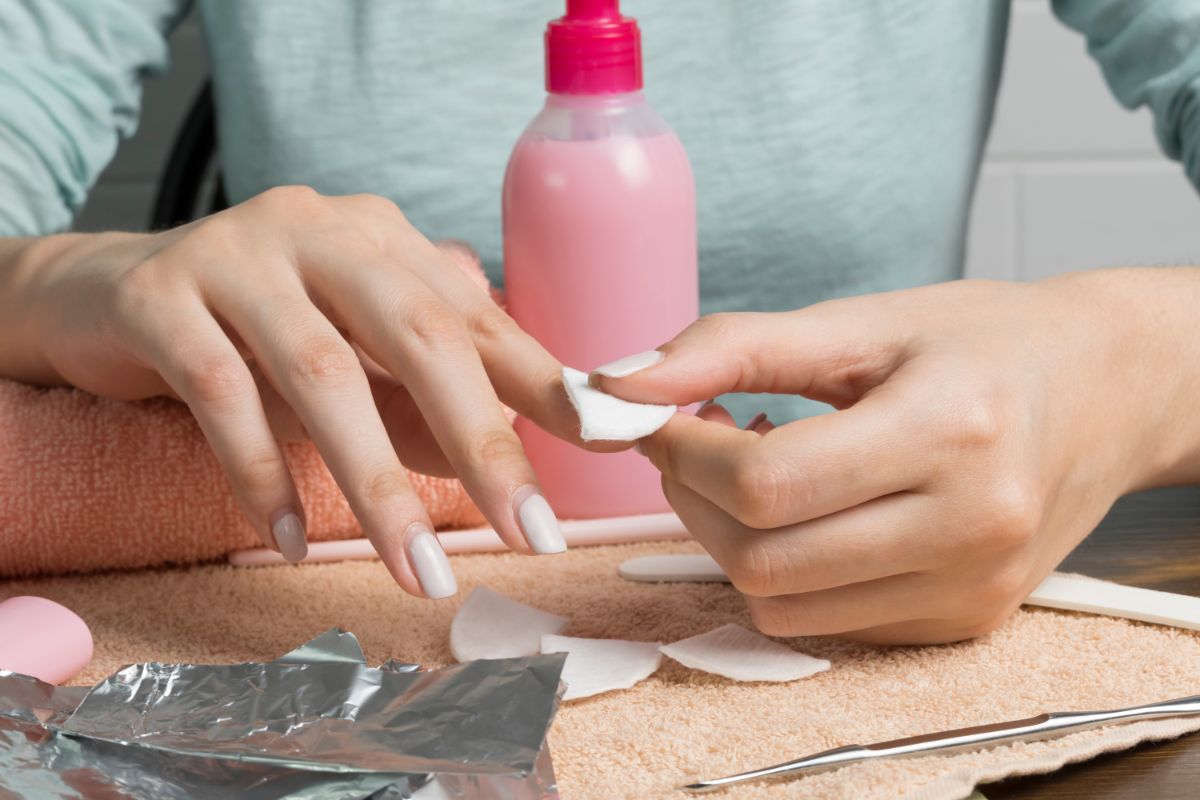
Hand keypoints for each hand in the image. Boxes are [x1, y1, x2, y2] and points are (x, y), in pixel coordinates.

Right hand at [3, 186, 582, 595]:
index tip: (610, 451)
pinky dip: (261, 472)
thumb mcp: (357, 361)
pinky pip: (221, 389)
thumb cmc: (256, 336)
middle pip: (419, 334)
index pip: (477, 319)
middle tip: (530, 534)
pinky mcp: (159, 295)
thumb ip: (426, 398)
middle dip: (482, 442)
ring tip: (418, 573)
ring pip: (322, 371)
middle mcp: (319, 230)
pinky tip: (289, 541)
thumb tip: (515, 461)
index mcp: (382, 242)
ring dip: (377, 483)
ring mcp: (235, 254)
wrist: (108, 298)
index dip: (544, 388)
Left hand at [591, 273, 1194, 642]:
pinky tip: (806, 512)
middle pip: (762, 559)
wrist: (1106, 391)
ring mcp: (971, 587)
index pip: (767, 483)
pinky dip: (786, 574)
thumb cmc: (983, 341)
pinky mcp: (964, 621)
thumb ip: (735, 346)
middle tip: (693, 440)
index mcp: (950, 429)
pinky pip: (827, 623)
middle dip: (692, 499)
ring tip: (753, 472)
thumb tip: (619, 383)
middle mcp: (971, 525)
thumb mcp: (863, 321)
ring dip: (730, 543)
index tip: (654, 416)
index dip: (683, 453)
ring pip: (782, 608)